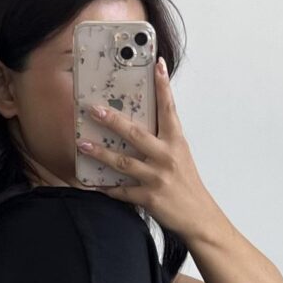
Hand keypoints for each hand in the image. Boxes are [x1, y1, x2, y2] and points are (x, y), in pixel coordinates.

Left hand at [77, 59, 218, 242]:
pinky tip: (92, 183)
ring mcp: (157, 177)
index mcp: (176, 142)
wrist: (199, 217)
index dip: (163, 86)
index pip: (169, 109)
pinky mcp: (148, 197)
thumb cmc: (187, 184)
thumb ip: (164, 138)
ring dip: (101, 152)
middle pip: (136, 134)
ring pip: (123, 162)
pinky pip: (122, 191)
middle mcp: (166, 157)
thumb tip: (140, 121)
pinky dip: (107, 187)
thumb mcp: (181, 155)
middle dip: (113, 120)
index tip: (157, 65)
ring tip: (83, 144)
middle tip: (94, 110)